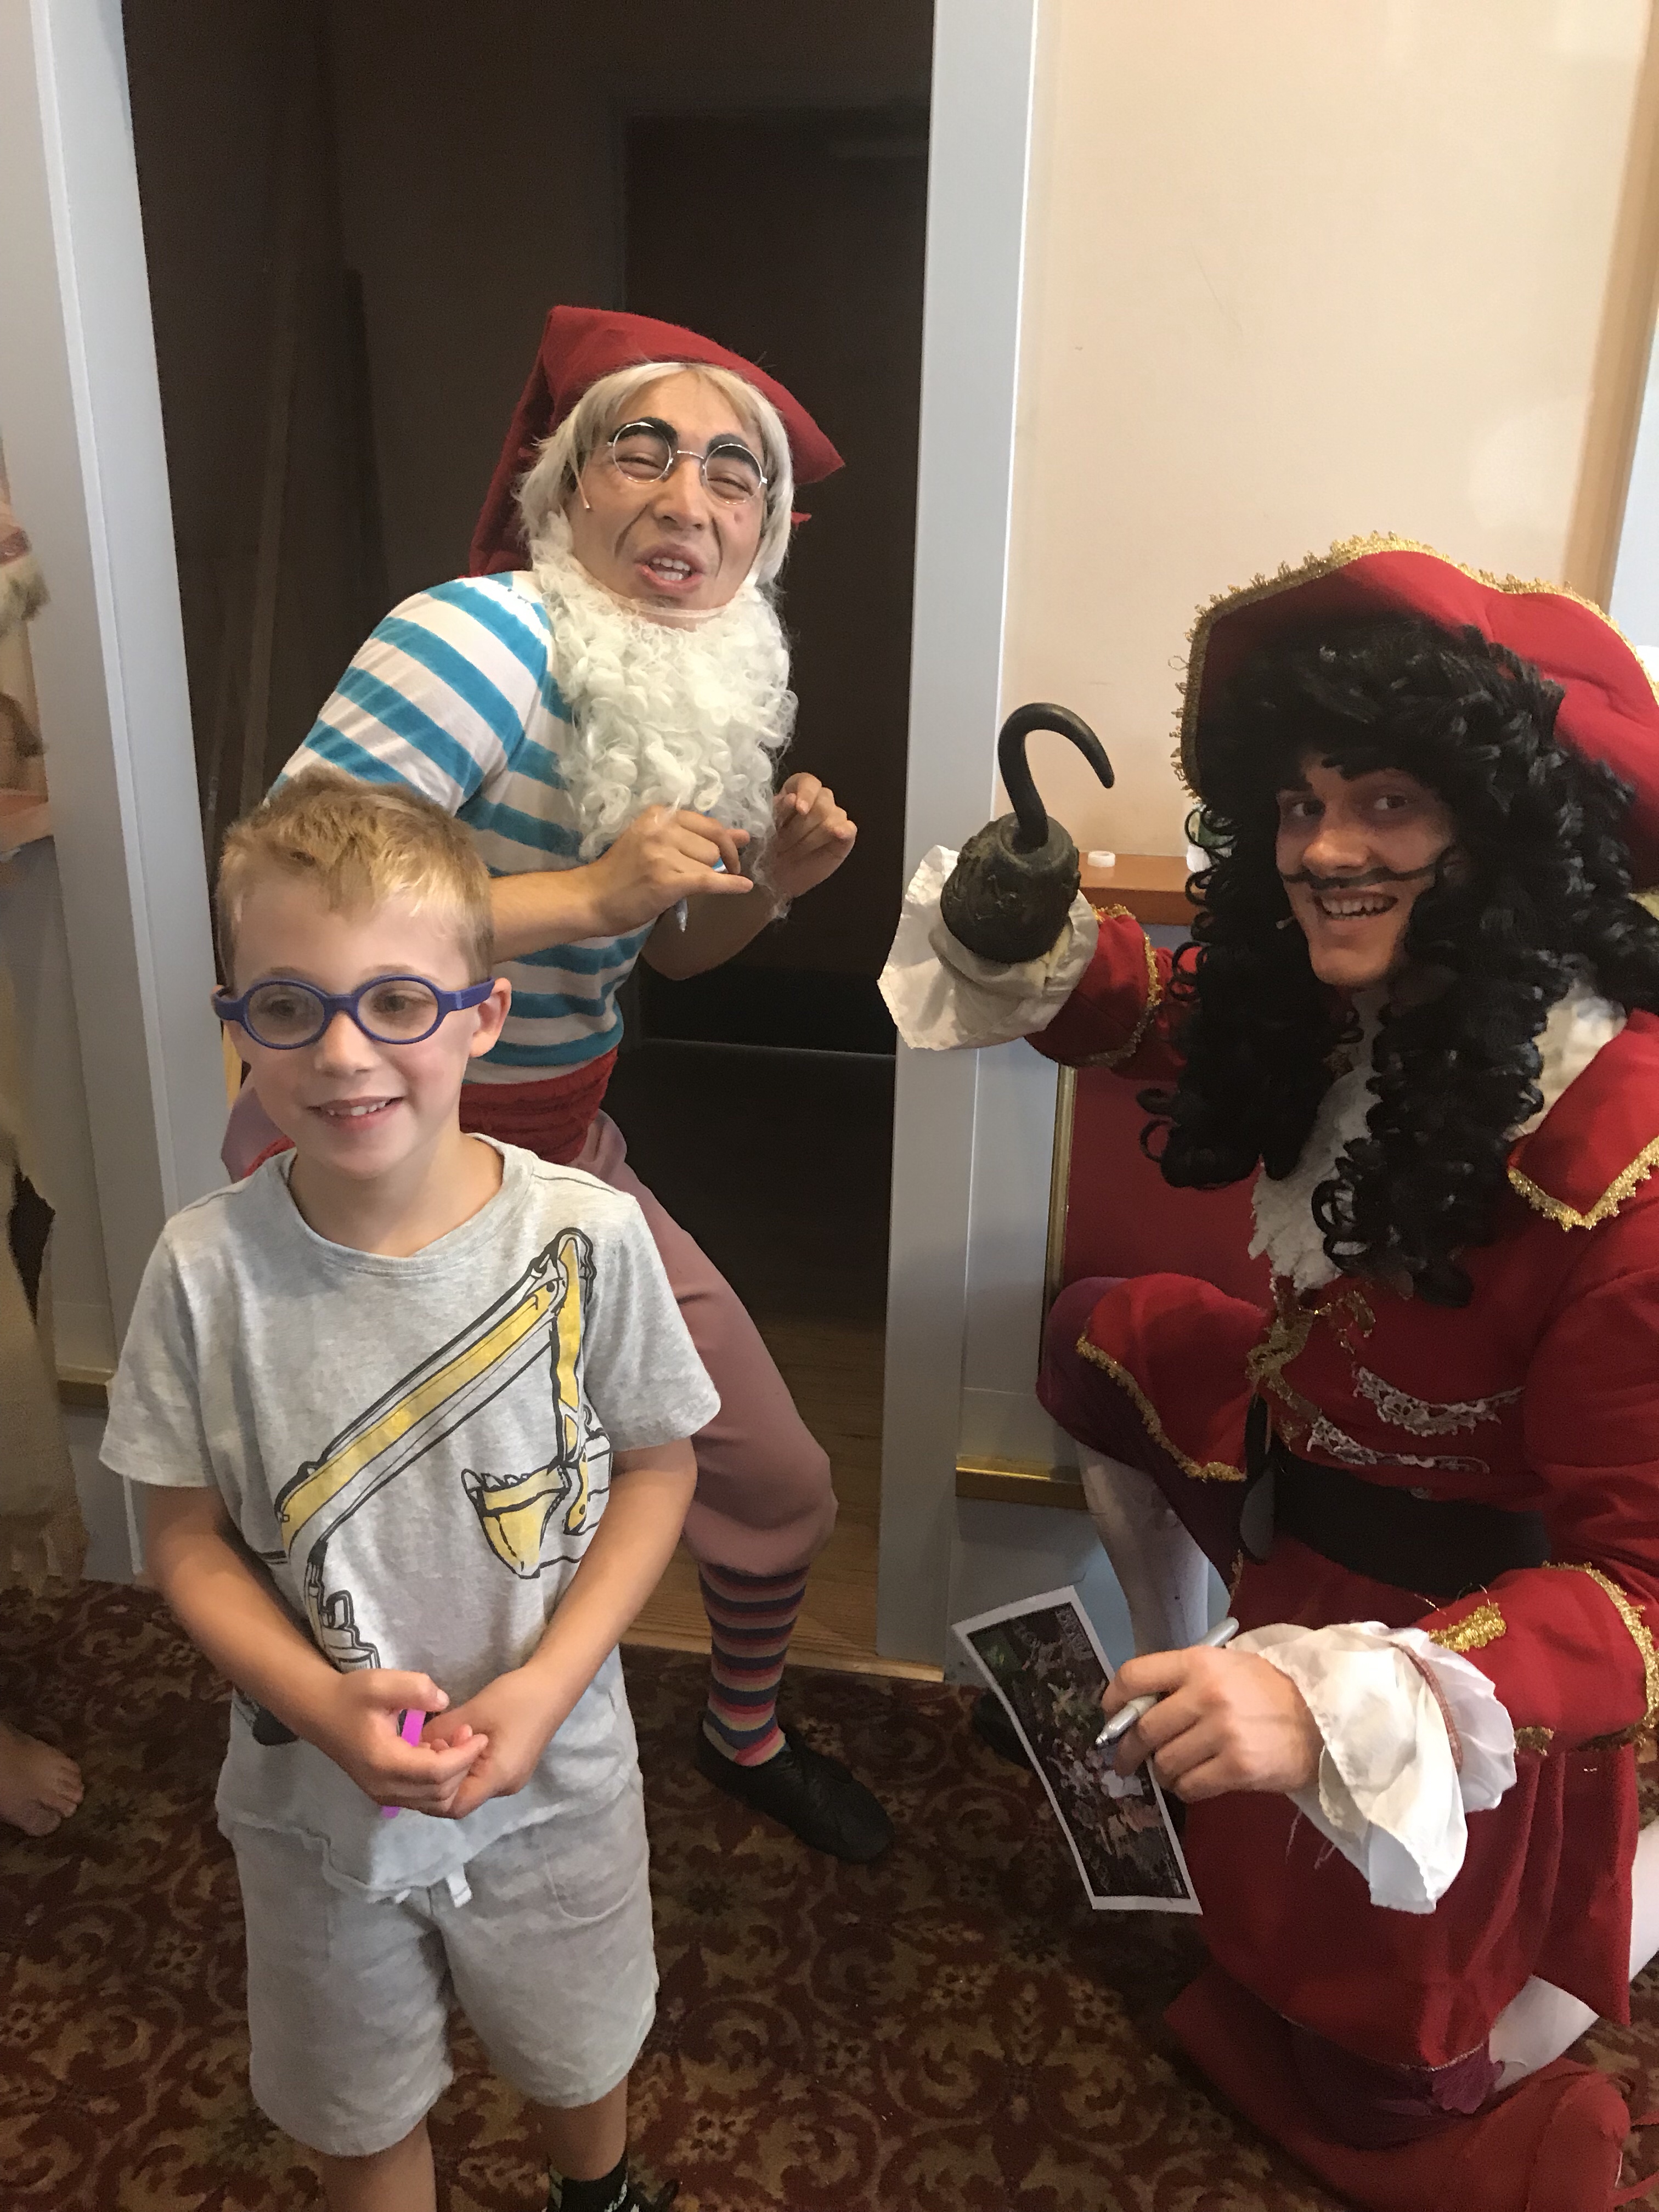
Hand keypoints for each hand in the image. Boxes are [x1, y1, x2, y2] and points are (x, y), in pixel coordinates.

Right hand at [306, 1668, 489, 1815]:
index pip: (437, 1773)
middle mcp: (384, 1787)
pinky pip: (421, 1797)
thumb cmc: (350, 1696)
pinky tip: (438, 1752)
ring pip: (432, 1801)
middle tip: (470, 1734)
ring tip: (456, 1742)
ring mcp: (383, 1794)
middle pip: (438, 1792)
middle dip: (462, 1765)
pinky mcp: (384, 1792)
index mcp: (384, 1763)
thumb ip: (415, 1688)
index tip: (480, 1734)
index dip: (464, 1756)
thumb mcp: (381, 1683)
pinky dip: (439, 1780)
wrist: (320, 1712)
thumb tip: (443, 1701)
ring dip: (452, 1775)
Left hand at [420, 1664, 569, 1820]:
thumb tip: (416, 1743)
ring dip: (450, 1770)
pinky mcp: (511, 1767)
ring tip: (440, 1742)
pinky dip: (462, 1765)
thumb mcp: (473, 1711)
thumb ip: (441, 1730)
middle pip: (462, 1800)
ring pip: (470, 1788)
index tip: (418, 1762)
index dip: (431, 1791)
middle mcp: (506, 1785)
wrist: (554, 1684)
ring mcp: (510, 1778)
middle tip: (425, 1749)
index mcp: (499, 1777)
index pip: (456, 1806)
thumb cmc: (517, 1697)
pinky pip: (479, 1777)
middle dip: (438, 1778)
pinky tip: (455, 1743)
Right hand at [585, 806, 753, 934]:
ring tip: (685, 885)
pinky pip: (709, 881)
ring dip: (706, 877)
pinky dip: (730, 885)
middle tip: (713, 875)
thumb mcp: (655, 843)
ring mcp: (664, 854)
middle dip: (717, 862)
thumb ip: (697, 836)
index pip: (708, 824)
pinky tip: (744, 887)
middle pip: (714, 845)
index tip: (731, 856)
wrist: (591, 897)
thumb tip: (743, 835)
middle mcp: (663, 829)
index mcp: (660, 815)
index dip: (724, 842)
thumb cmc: (621, 872)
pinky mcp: (668, 880)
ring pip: (711, 864)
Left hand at [767, 773, 856, 900]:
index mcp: (798, 791)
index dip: (805, 793)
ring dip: (811, 838)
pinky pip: (849, 828)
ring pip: (832, 817)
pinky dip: (843, 830)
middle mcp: (819, 799)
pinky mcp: (845, 835)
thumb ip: (779, 810)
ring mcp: (834, 817)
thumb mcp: (766, 826)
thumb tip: (792, 798)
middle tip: (783, 845)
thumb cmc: (769, 846)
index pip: (808, 782)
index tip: (799, 809)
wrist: (776, 874)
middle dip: (801, 827)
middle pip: (821, 803)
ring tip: (795, 851)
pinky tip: (837, 834)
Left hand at [1103, 1646, 1321, 1801]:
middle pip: (1144, 1729)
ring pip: (1164, 1762)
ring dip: (1160, 1772)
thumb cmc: (1269, 1690)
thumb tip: (1137, 1709)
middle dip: (1127, 1751)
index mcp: (1199, 1662)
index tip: (1110, 1717)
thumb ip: (1183, 1680)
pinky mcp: (1236, 1767)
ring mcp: (1221, 1732)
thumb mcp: (1227, 1666)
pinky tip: (1192, 1782)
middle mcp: (1205, 1694)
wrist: (1323, 1720)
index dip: (1113, 1700)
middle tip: (1124, 1761)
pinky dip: (1183, 1788)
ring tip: (1169, 1771)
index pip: (1135, 1676)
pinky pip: (1189, 1786)